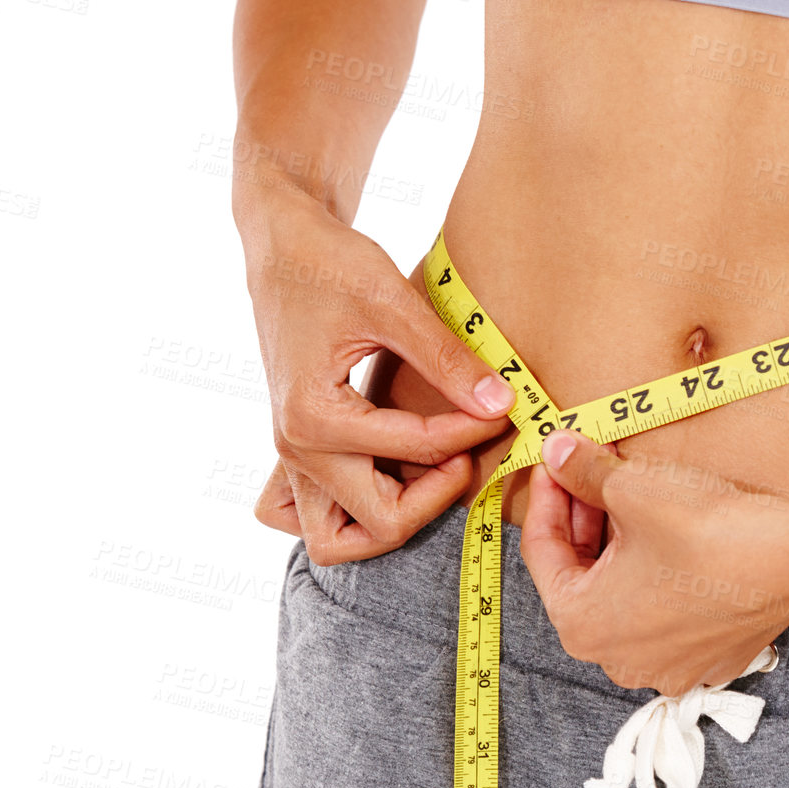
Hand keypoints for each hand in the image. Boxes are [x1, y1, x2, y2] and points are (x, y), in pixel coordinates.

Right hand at [237, 182, 515, 563]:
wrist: (283, 248)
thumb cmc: (330, 264)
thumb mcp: (392, 303)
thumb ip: (446, 360)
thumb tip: (501, 403)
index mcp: (312, 416)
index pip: (415, 450)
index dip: (471, 432)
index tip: (505, 408)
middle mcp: (294, 448)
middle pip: (379, 524)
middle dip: (438, 495)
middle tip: (472, 452)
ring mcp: (292, 457)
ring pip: (339, 540)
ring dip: (392, 521)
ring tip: (434, 473)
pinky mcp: (299, 452)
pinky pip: (318, 518)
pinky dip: (353, 515)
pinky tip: (393, 475)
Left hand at [520, 430, 788, 695]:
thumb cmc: (711, 530)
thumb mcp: (630, 487)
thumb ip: (580, 471)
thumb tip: (556, 451)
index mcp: (582, 626)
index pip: (542, 555)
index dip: (548, 497)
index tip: (556, 463)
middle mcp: (618, 660)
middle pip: (583, 578)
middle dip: (586, 521)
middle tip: (594, 472)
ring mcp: (667, 666)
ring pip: (625, 597)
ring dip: (621, 547)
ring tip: (633, 497)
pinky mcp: (708, 657)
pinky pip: (667, 613)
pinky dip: (660, 575)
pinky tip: (675, 536)